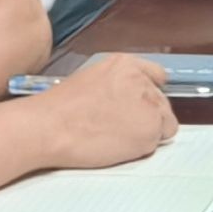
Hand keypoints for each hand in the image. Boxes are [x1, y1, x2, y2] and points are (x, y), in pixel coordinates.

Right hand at [27, 53, 178, 167]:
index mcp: (125, 64)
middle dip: (146, 116)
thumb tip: (130, 100)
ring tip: (113, 136)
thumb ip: (118, 85)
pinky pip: (156, 142)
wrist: (48, 127)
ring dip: (146, 132)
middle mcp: (141, 80)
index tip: (142, 105)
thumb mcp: (91, 80)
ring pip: (164, 124)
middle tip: (117, 127)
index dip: (149, 94)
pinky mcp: (151, 128)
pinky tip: (116, 145)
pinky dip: (142, 147)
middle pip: (161, 103)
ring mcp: (149, 104)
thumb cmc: (59, 110)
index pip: (157, 76)